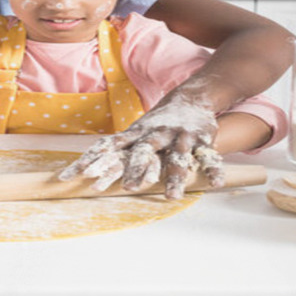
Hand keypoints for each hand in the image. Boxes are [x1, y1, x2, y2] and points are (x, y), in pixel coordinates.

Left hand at [57, 92, 223, 198]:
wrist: (191, 97)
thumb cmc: (156, 124)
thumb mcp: (134, 134)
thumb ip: (115, 152)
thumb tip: (82, 170)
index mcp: (135, 133)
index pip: (110, 147)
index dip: (96, 161)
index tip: (81, 176)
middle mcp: (156, 134)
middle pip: (144, 152)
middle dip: (136, 170)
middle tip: (127, 188)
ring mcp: (179, 136)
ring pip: (176, 158)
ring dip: (174, 178)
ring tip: (171, 198)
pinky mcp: (201, 139)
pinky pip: (207, 157)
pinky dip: (212, 170)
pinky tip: (214, 184)